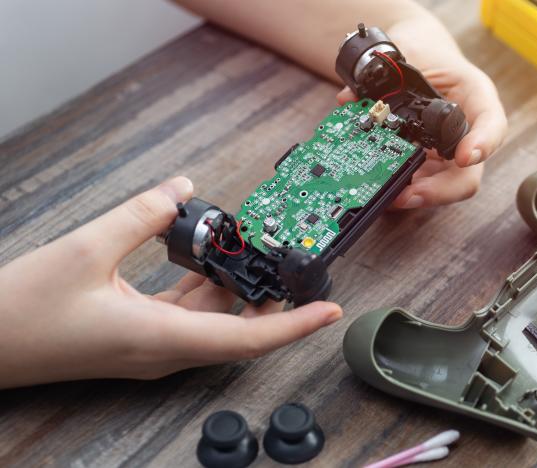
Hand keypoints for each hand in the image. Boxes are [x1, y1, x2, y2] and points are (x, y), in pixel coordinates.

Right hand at [0, 177, 341, 388]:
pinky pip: (185, 315)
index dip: (294, 325)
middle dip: (268, 295)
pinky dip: (201, 288)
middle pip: (237, 329)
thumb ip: (142, 215)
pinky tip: (204, 258)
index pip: (247, 340)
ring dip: (232, 287)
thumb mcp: (86, 250)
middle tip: (288, 261)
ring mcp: (150, 347)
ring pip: (211, 321)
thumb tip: (182, 190)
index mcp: (160, 340)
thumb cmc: (23, 311)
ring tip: (246, 248)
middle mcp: (163, 351)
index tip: (329, 310)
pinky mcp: (135, 337)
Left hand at [336, 21, 506, 208]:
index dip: (484, 143)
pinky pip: (421, 183)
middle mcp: (467, 131)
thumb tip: (348, 98)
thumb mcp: (409, 49)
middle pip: (468, 172)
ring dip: (417, 196)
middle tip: (411, 194)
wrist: (419, 54)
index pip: (493, 124)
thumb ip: (384, 73)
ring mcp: (448, 152)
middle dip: (440, 190)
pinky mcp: (429, 162)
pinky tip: (380, 188)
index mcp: (475, 96)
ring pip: (444, 187)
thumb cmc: (423, 50)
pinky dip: (401, 188)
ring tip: (388, 197)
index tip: (465, 157)